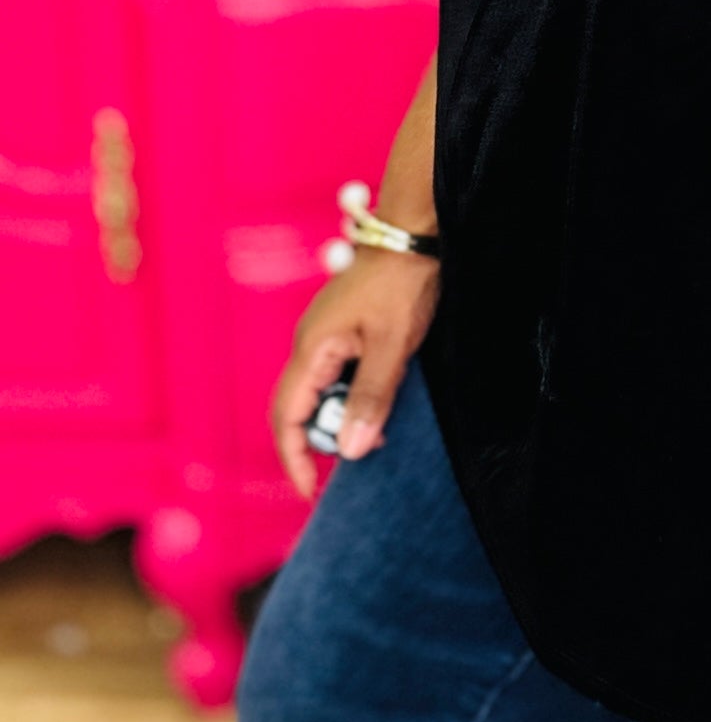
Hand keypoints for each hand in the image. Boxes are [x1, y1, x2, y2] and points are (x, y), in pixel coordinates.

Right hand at [270, 248, 438, 498]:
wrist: (412, 232)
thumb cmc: (401, 282)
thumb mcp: (392, 347)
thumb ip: (371, 398)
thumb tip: (351, 451)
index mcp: (311, 350)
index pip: (286, 417)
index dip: (294, 457)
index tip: (310, 490)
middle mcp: (309, 344)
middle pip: (299, 408)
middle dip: (322, 439)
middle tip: (361, 454)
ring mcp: (325, 336)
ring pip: (321, 392)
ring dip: (342, 415)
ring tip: (377, 430)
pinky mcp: (343, 329)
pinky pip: (337, 374)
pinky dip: (353, 394)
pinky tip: (380, 397)